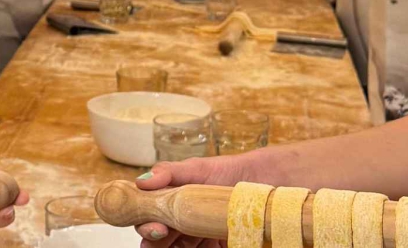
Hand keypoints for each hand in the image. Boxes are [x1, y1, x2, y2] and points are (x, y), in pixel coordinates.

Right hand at [134, 156, 266, 247]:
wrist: (265, 180)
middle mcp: (182, 223)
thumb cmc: (229, 171)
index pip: (150, 219)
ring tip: (185, 246)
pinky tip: (207, 247)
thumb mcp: (197, 168)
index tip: (157, 227)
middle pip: (160, 241)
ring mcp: (200, 238)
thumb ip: (169, 173)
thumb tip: (141, 182)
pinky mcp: (218, 246)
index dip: (147, 225)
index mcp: (172, 204)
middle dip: (156, 243)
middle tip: (164, 237)